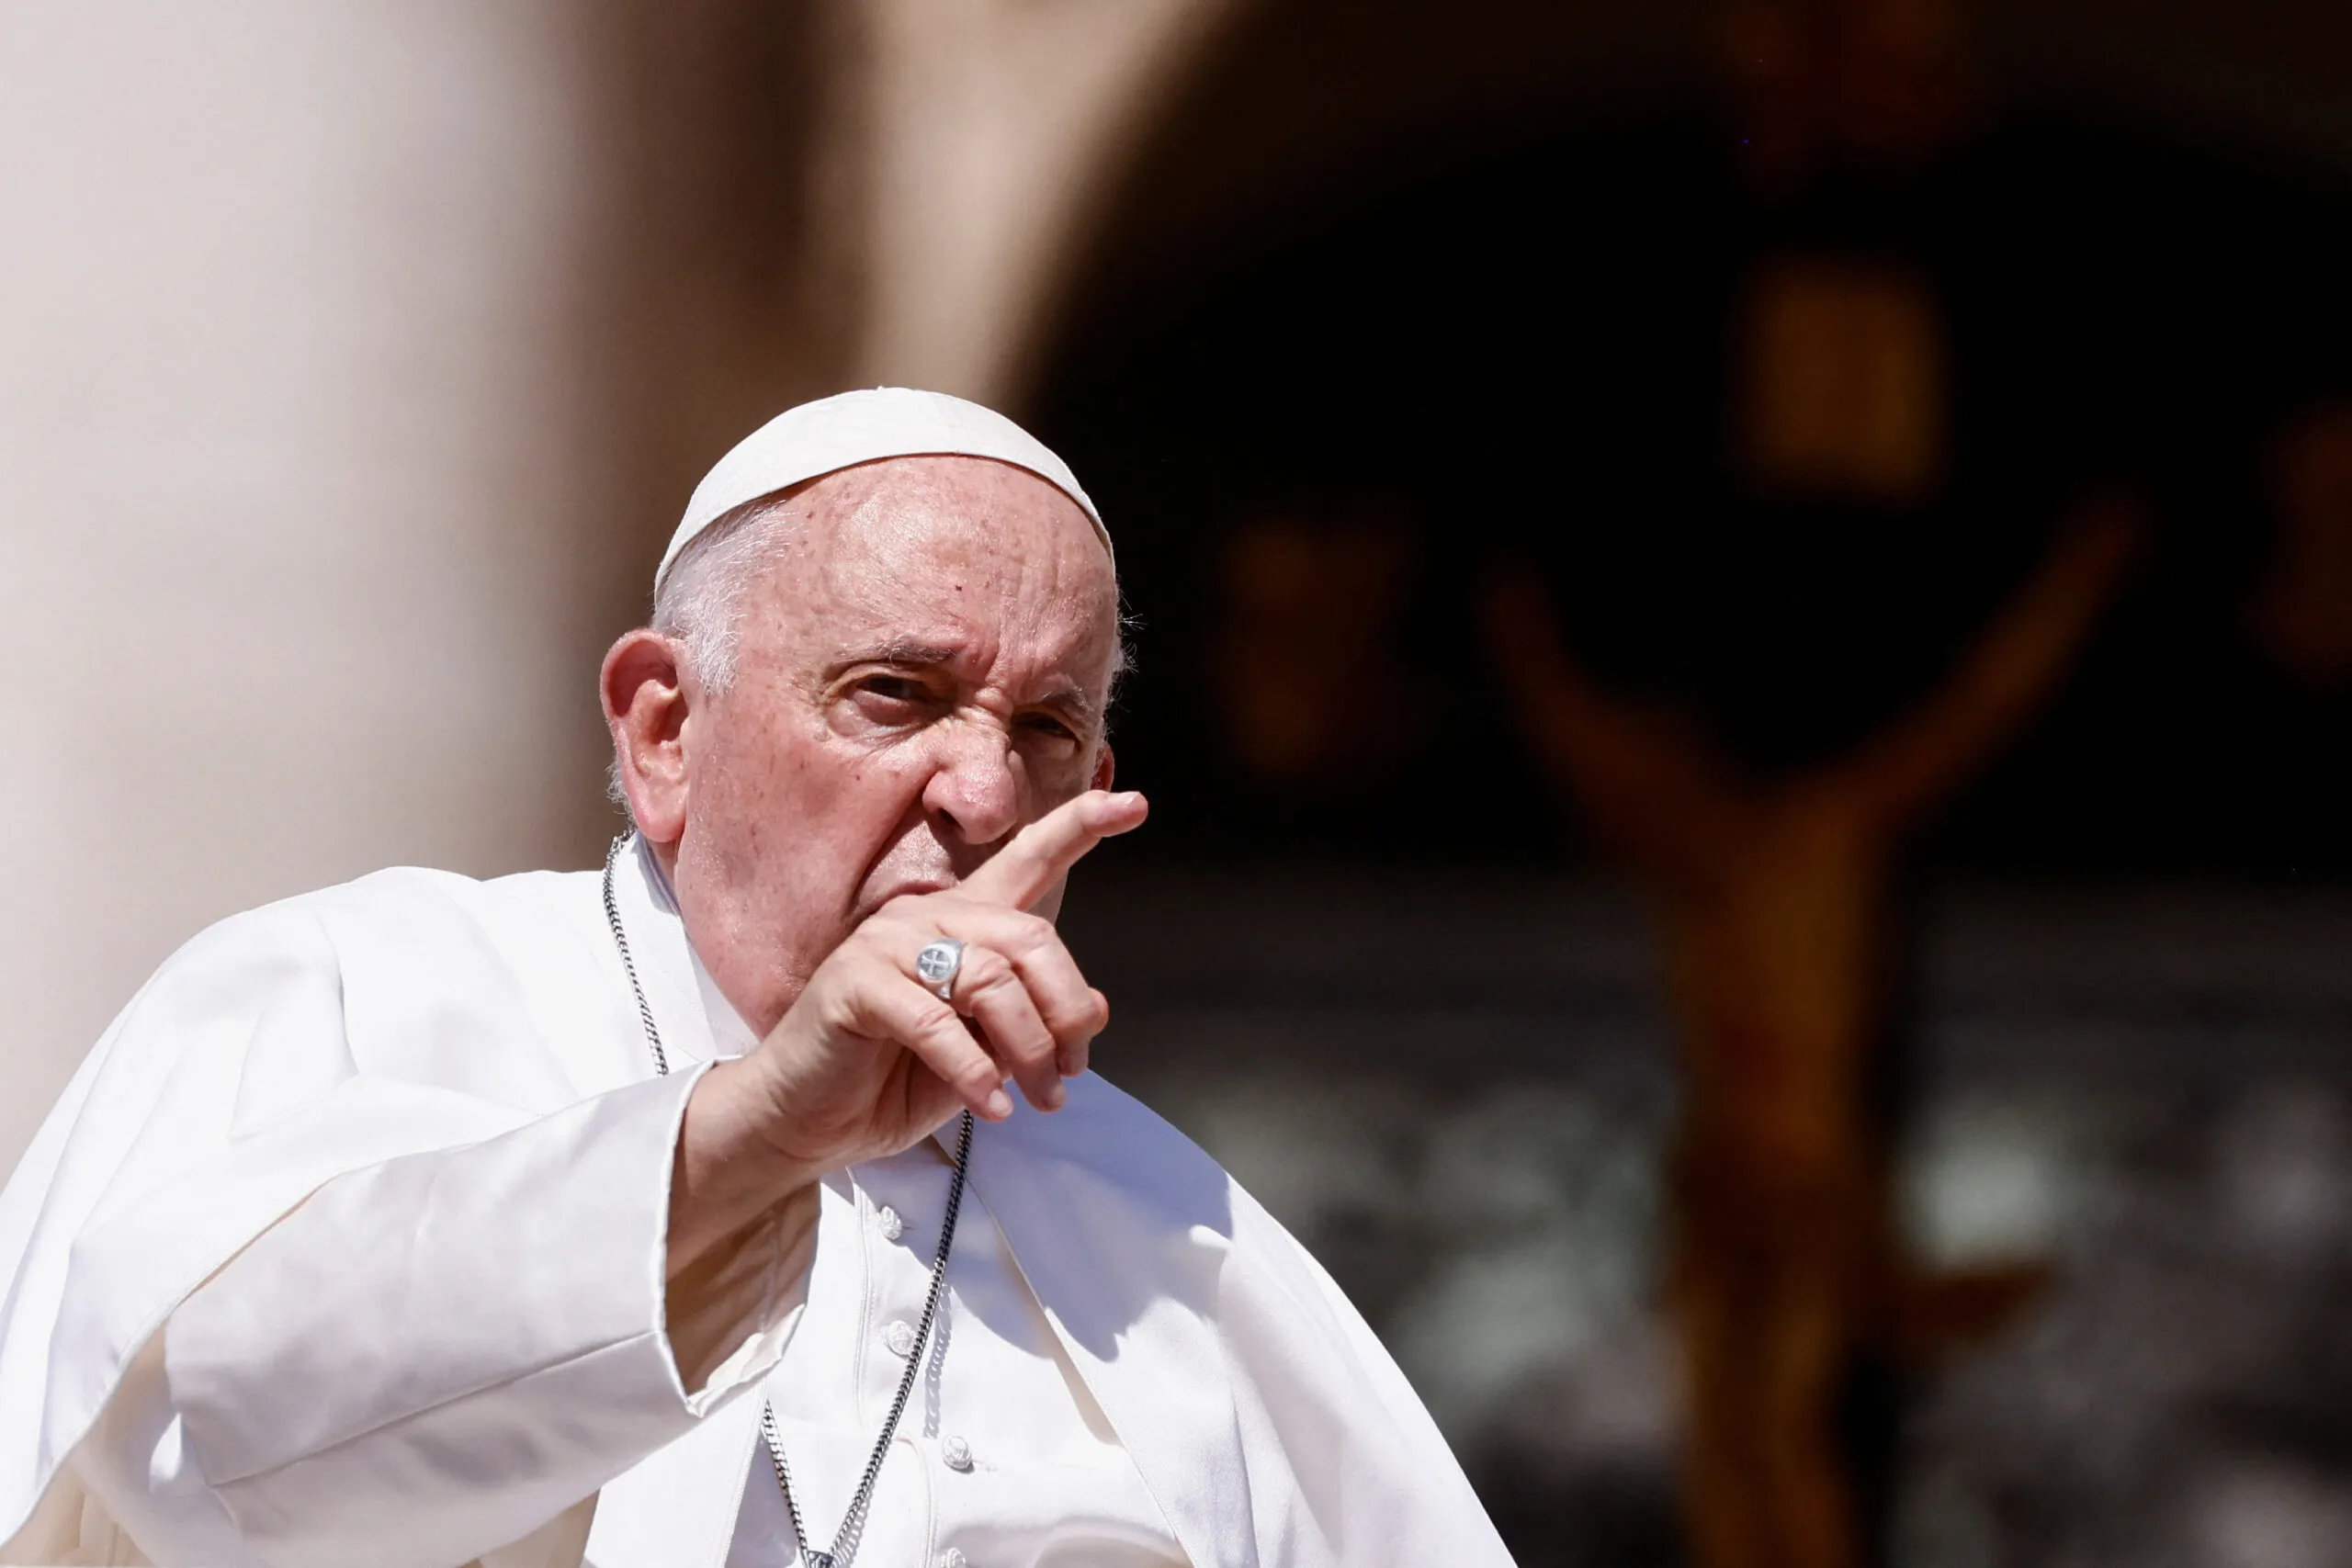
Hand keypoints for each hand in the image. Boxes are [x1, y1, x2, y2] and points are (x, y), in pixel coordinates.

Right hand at [671, 790, 1147, 1275]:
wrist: (806, 1122)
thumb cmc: (892, 1081)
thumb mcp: (986, 1053)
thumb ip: (1033, 1021)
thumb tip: (1095, 1008)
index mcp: (962, 921)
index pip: (1027, 859)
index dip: (1080, 827)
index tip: (1134, 804)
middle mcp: (926, 916)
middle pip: (1029, 938)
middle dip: (1064, 1010)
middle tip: (1070, 1073)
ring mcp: (886, 944)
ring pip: (991, 979)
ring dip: (1028, 1050)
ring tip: (1038, 1100)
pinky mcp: (854, 984)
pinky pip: (935, 1021)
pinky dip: (974, 1070)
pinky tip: (991, 1106)